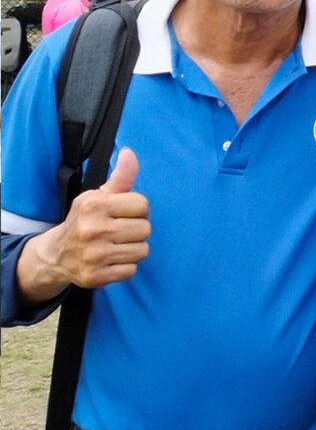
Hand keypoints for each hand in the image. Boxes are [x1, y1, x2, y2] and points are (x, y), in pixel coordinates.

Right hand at [24, 149, 149, 297]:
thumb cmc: (85, 220)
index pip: (142, 204)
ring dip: (133, 249)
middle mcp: (92, 229)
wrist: (55, 255)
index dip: (137, 209)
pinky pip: (131, 270)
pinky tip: (110, 260)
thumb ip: (120, 177)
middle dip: (136, 229)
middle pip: (145, 229)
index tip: (123, 213)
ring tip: (115, 245)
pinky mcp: (95, 277)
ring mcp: (94, 255)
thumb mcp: (98, 196)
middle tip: (118, 231)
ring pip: (142, 250)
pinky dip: (125, 266)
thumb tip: (130, 152)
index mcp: (94, 205)